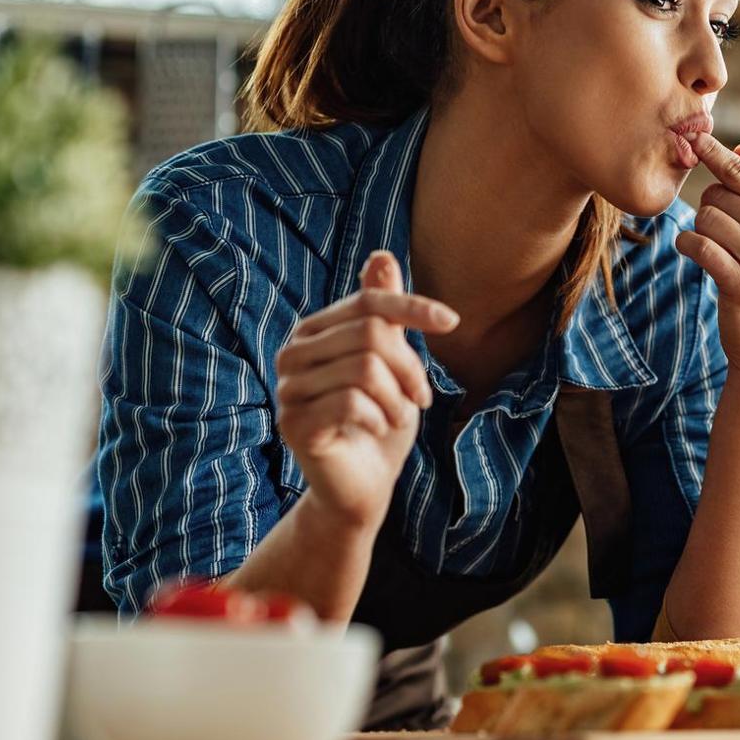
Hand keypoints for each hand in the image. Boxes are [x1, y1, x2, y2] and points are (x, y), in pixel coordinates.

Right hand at [274, 250, 459, 527]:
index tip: (451, 322)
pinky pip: (351, 403)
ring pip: (365, 369)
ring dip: (397, 399)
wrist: (362, 485)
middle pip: (370, 334)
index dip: (412, 307)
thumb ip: (384, 312)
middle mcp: (292, 353)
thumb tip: (380, 254)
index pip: (367, 302)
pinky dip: (380, 417)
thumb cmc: (379, 418)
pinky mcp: (293, 424)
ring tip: (398, 416)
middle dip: (409, 367)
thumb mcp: (391, 361)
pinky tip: (378, 429)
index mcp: (314, 330)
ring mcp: (288, 389)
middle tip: (420, 397)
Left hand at [675, 133, 739, 388]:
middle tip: (719, 236)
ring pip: (706, 218)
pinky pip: (699, 246)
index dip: (716, 155)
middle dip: (708, 210)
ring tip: (714, 252)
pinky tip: (691, 254)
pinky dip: (687, 246)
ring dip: (698, 232)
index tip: (695, 137)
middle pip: (718, 195)